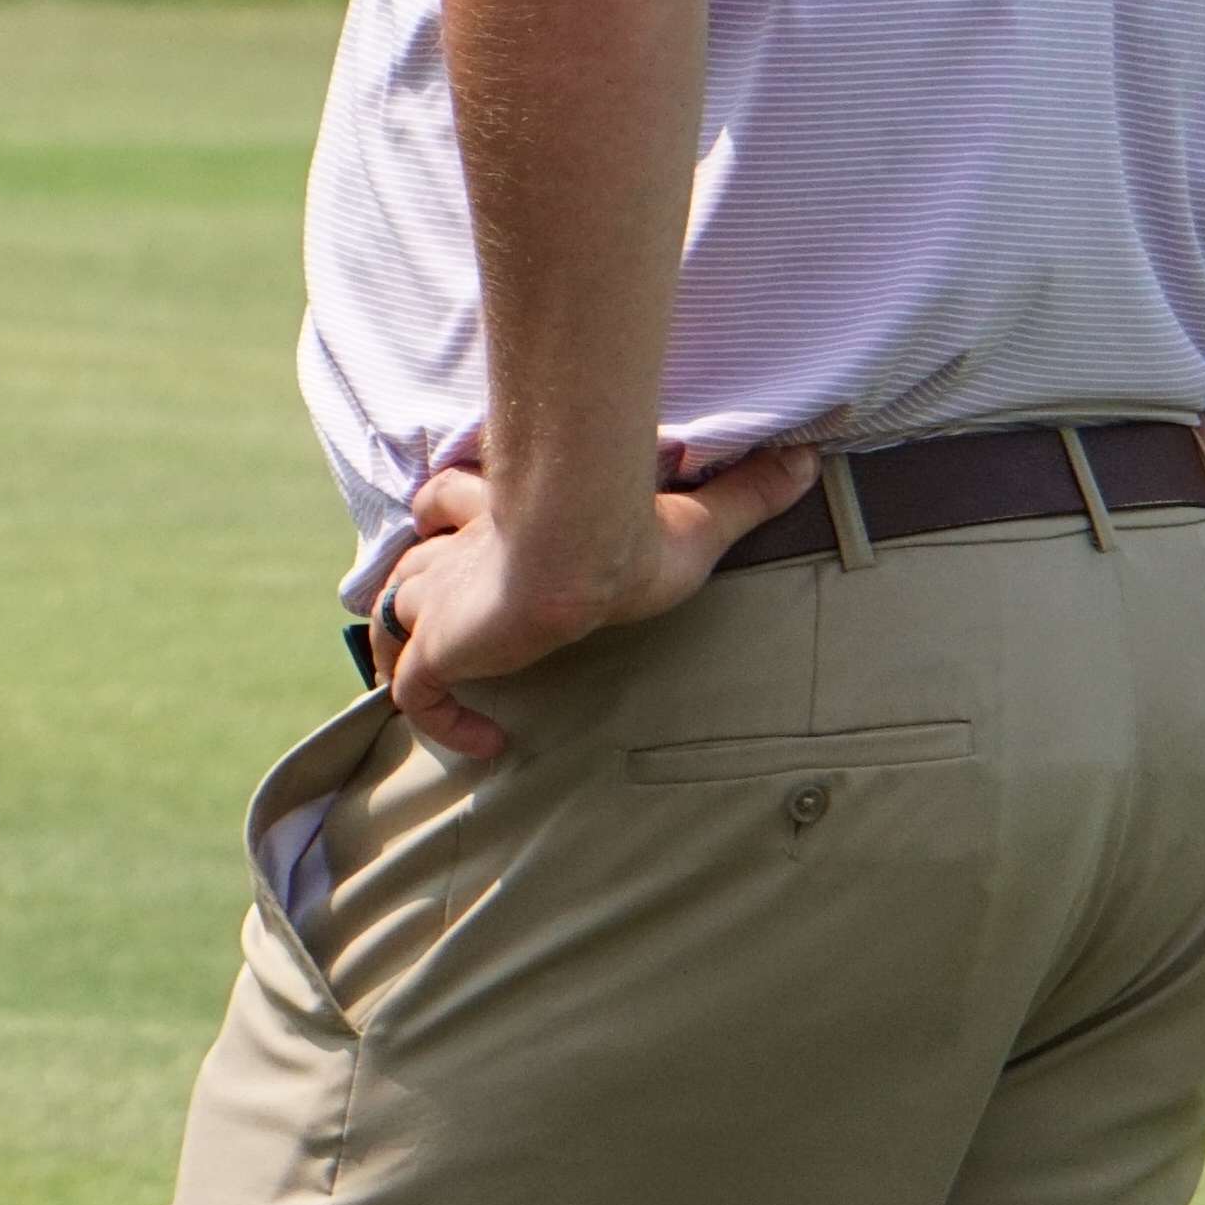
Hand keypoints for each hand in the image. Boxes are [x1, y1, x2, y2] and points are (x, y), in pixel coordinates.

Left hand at [368, 443, 818, 759]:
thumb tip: (808, 461)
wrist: (583, 547)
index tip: (477, 550)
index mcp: (506, 512)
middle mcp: (463, 549)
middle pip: (412, 555)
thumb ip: (746, 493)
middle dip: (423, 579)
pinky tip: (484, 744)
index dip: (452, 512)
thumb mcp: (698, 517)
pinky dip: (439, 720)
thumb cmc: (632, 531)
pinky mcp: (441, 644)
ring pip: (396, 612)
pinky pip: (412, 691)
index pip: (451, 500)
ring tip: (453, 680)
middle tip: (454, 623)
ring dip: (416, 641)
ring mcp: (445, 597)